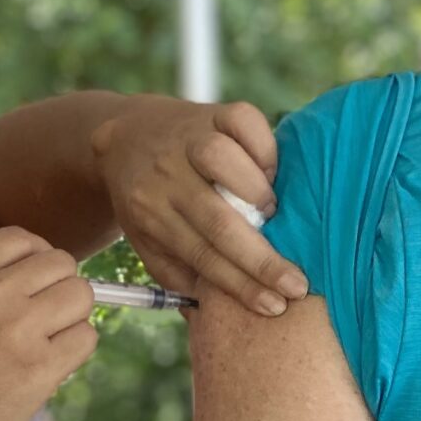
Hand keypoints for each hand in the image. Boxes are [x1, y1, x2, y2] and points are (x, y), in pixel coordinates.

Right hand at [0, 228, 97, 420]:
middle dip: (60, 289)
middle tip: (47, 320)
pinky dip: (76, 351)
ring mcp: (15, 330)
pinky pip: (85, 338)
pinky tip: (52, 368)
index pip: (20, 239)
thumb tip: (6, 281)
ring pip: (81, 295)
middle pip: (60, 263)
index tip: (34, 284)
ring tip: (51, 344)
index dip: (36, 259)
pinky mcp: (37, 370)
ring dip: (73, 319)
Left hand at [92, 97, 304, 315]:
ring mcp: (188, 138)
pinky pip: (245, 123)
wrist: (123, 138)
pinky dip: (264, 148)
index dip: (240, 284)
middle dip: (261, 258)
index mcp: (150, 214)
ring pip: (223, 160)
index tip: (275, 307)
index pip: (201, 256)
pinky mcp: (211, 110)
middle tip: (297, 284)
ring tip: (272, 215)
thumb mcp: (146, 241)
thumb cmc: (147, 201)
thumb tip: (216, 310)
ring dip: (256, 193)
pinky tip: (269, 172)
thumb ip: (177, 273)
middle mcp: (165, 175)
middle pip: (218, 220)